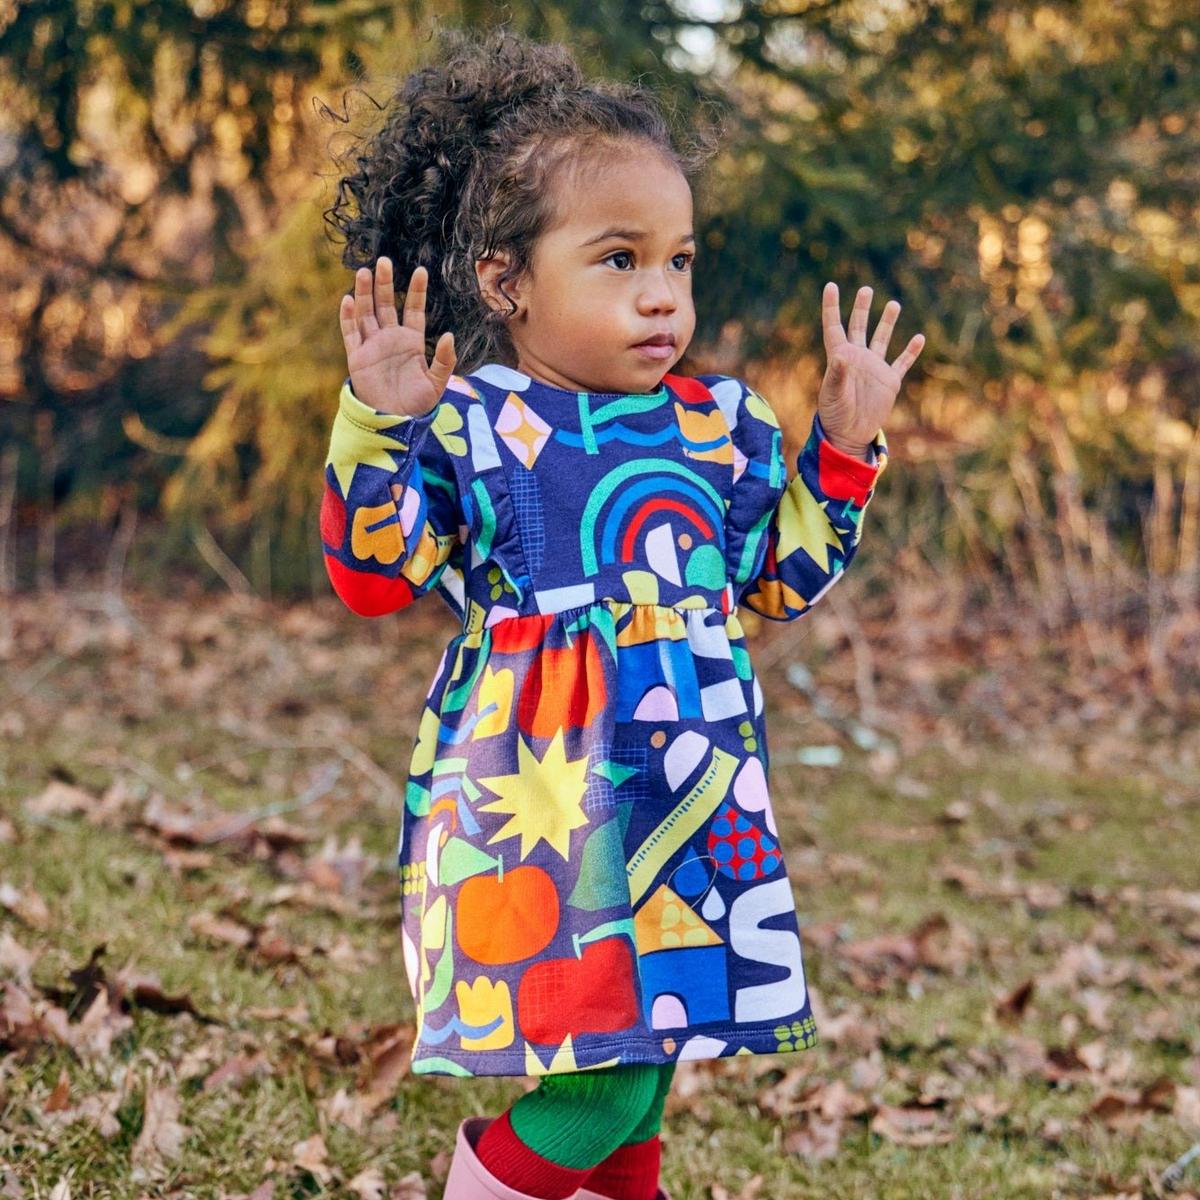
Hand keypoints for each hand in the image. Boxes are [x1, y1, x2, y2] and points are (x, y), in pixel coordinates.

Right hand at [338, 257, 456, 417]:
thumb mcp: (438, 384)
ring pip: (367, 313)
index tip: (421, 271)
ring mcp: (373, 346)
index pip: (413, 310)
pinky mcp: (357, 357)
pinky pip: (351, 333)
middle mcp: (391, 339)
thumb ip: (445, 360)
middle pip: (386, 305)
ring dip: (364, 293)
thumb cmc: (417, 405)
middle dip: (385, 283)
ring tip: (365, 272)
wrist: (394, 423)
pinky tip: (348, 300)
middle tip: (384, 260)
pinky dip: (348, 317)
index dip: (416, 291)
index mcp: (412, 342)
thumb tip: (451, 336)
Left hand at [817, 282, 924, 457]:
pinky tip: (918, 338)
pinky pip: (902, 363)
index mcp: (840, 358)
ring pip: (882, 339)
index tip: (831, 286)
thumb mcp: (833, 396)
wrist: (851, 435)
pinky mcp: (889, 381)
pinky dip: (910, 352)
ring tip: (893, 304)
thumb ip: (837, 376)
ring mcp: (874, 368)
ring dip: (887, 322)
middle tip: (866, 290)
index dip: (831, 307)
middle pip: (859, 327)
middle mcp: (857, 358)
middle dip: (862, 308)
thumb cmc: (835, 416)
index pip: (834, 327)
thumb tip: (840, 355)